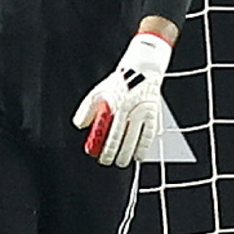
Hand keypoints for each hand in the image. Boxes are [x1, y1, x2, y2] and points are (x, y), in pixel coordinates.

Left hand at [72, 30, 171, 166]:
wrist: (141, 71)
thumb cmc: (118, 83)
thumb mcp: (98, 92)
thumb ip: (87, 109)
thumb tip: (80, 125)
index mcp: (116, 105)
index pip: (109, 132)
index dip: (104, 147)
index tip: (99, 156)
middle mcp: (130, 110)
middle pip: (122, 139)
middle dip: (115, 154)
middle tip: (109, 162)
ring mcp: (143, 113)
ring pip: (136, 139)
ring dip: (129, 154)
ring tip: (123, 162)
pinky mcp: (154, 115)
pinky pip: (149, 135)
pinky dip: (144, 147)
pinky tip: (139, 155)